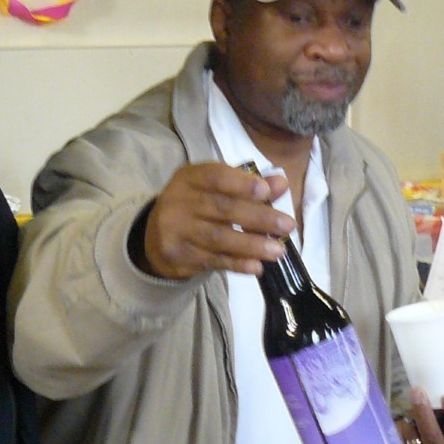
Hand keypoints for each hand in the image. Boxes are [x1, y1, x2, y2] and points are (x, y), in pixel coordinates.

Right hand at [139, 163, 292, 279]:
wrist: (156, 238)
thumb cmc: (195, 207)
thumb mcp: (216, 190)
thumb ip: (248, 186)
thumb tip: (281, 184)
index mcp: (189, 178)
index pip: (215, 176)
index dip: (241, 184)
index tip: (266, 192)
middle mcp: (178, 200)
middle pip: (222, 209)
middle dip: (258, 218)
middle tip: (287, 226)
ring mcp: (175, 229)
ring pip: (218, 237)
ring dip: (252, 245)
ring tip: (278, 251)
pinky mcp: (178, 255)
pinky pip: (212, 260)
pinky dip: (237, 264)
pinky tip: (256, 266)